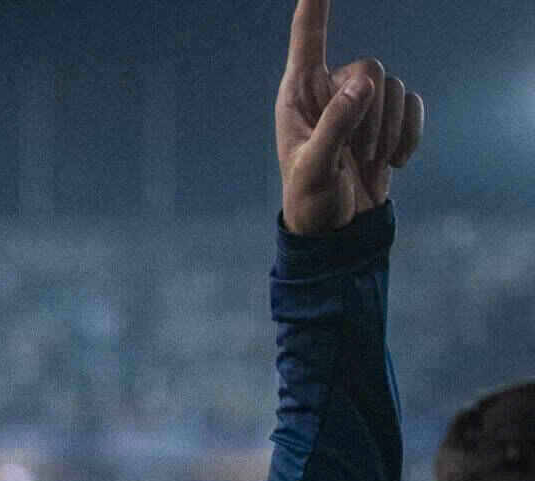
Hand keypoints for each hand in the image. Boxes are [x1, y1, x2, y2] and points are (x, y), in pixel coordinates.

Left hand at [275, 0, 421, 235]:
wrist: (336, 229)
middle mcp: (328, 90)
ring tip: (366, 163)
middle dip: (370, 114)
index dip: (314, 7)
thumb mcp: (314, 169)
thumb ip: (335, 126)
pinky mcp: (385, 117)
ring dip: (387, 130)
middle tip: (355, 156)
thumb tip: (363, 84)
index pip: (307, 39)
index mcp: (297, 95)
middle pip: (369, 67)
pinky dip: (409, 134)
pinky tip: (393, 162)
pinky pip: (412, 103)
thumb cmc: (311, 201)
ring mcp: (358, 102)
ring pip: (392, 87)